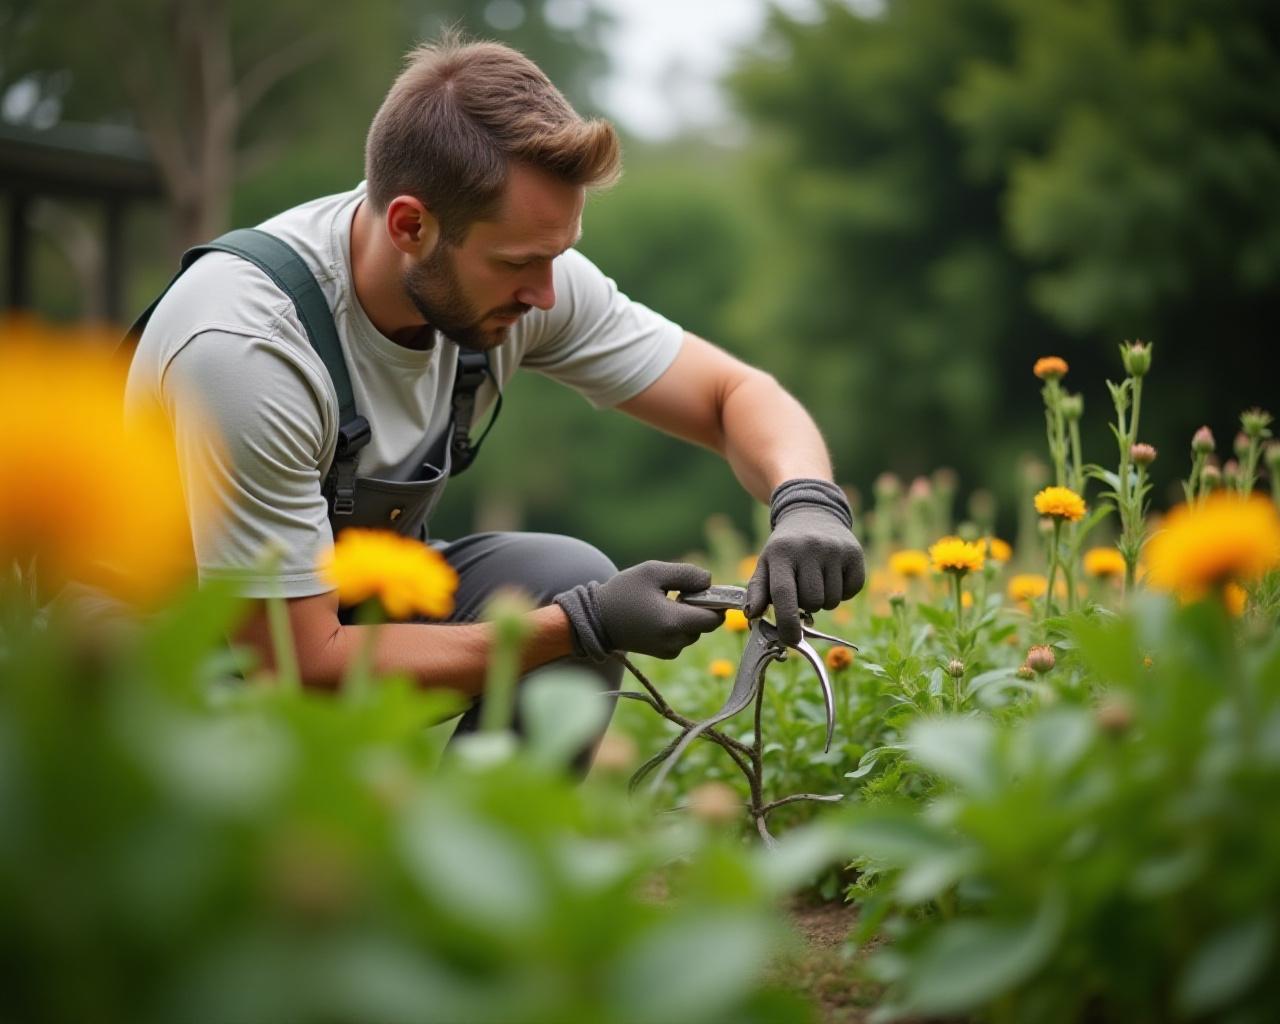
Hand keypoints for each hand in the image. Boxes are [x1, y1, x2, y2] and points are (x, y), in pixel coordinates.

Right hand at [554, 561, 724, 659]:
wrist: (597, 620)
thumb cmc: (623, 593)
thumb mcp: (653, 572)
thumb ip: (687, 573)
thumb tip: (710, 581)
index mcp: (673, 623)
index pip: (714, 618)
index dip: (717, 602)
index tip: (704, 588)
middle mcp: (675, 642)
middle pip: (707, 625)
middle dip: (700, 607)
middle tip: (678, 591)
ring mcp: (669, 651)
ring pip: (696, 631)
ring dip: (689, 615)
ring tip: (665, 601)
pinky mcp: (664, 653)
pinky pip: (683, 637)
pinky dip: (679, 624)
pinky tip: (660, 613)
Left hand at [744, 481, 865, 645]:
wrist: (812, 514)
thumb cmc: (785, 548)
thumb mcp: (766, 563)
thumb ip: (757, 591)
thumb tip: (752, 615)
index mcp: (781, 552)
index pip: (784, 595)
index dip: (788, 623)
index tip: (791, 639)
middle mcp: (809, 548)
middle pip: (811, 603)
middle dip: (806, 606)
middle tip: (803, 589)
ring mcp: (834, 550)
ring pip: (832, 601)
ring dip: (824, 600)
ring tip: (817, 579)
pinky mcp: (855, 553)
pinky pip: (851, 592)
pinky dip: (843, 592)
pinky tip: (833, 575)